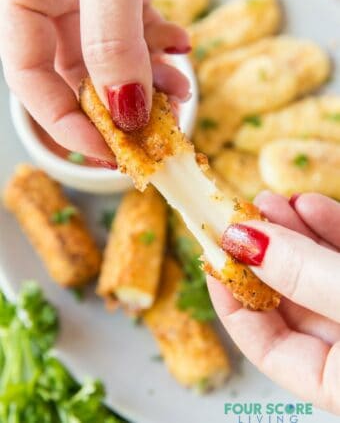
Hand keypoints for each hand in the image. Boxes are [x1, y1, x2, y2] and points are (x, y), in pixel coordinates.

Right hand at [0, 0, 189, 161]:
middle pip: (78, 79)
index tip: (110, 151)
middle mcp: (52, 1)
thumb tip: (125, 110)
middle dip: (121, 110)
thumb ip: (111, 39)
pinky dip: (161, 48)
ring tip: (180, 89)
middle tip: (156, 131)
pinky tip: (181, 46)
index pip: (30, 78)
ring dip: (150, 83)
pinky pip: (138, 33)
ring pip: (115, 63)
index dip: (66, 124)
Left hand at [208, 192, 339, 414]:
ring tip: (271, 200)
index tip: (213, 255)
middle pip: (288, 299)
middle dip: (261, 251)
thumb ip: (304, 276)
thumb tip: (242, 241)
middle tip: (240, 215)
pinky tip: (310, 205)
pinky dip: (329, 228)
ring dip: (292, 232)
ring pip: (316, 272)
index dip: (231, 298)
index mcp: (334, 381)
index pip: (263, 346)